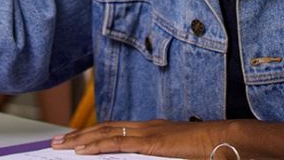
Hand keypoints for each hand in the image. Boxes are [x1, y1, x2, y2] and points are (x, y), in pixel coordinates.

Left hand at [50, 119, 283, 158]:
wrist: (226, 139)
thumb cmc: (208, 149)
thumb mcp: (177, 154)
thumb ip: (162, 155)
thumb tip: (145, 158)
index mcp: (153, 128)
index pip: (115, 129)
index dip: (93, 132)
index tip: (75, 138)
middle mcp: (146, 126)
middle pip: (104, 128)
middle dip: (78, 134)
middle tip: (57, 141)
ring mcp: (148, 132)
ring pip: (105, 134)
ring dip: (81, 139)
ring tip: (61, 145)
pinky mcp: (151, 142)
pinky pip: (118, 145)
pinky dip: (97, 146)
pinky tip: (82, 151)